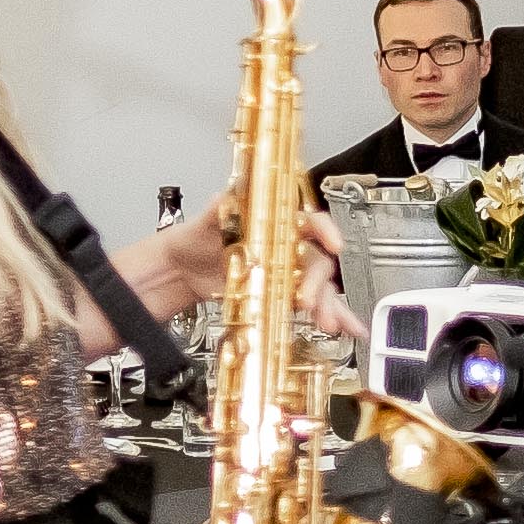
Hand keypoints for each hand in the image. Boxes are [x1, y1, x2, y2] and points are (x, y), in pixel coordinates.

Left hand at [116, 198, 339, 334]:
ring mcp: (285, 271)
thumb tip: (226, 197)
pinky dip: (328, 315)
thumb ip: (219, 210)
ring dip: (328, 304)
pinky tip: (343, 326)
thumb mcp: (204, 221)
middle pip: (316, 260)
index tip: (332, 244)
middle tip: (306, 300)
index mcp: (275, 222)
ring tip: (329, 323)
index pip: (309, 221)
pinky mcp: (281, 293)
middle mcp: (286, 245)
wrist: (180, 269)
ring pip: (318, 285)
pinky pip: (311, 304)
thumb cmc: (194, 238)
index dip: (325, 231)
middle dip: (318, 282)